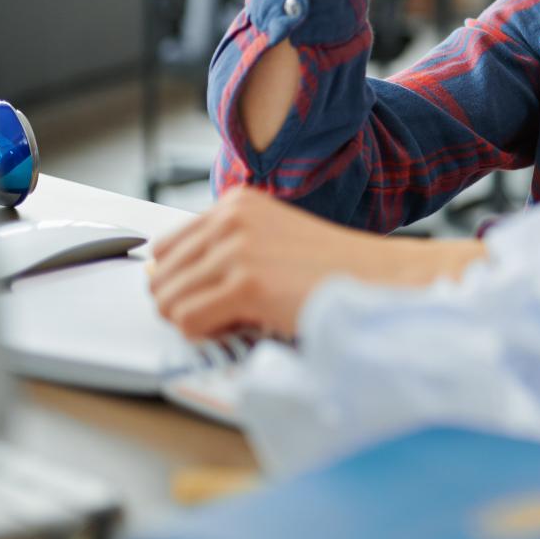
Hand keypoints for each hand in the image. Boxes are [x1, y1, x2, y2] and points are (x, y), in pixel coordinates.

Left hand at [148, 186, 484, 339]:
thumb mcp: (271, 243)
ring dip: (199, 322)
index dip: (181, 283)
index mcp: (236, 203)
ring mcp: (237, 248)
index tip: (212, 297)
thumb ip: (224, 252)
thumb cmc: (332, 272)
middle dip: (186, 305)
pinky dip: (210, 335)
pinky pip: (188, 322)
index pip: (163, 248)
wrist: (380, 281)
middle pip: (160, 277)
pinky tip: (246, 325)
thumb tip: (167, 283)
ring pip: (168, 302)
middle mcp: (231, 217)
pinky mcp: (245, 282)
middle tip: (228, 315)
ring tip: (242, 319)